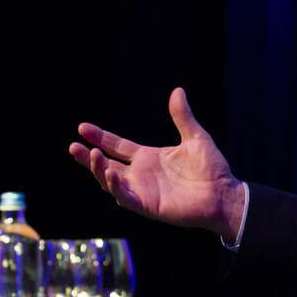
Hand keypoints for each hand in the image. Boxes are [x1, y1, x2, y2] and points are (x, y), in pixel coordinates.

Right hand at [68, 87, 246, 239]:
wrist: (224, 195)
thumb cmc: (212, 169)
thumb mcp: (195, 137)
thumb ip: (182, 117)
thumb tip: (177, 91)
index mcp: (148, 158)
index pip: (117, 146)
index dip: (100, 137)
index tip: (82, 128)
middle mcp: (141, 175)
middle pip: (106, 165)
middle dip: (89, 157)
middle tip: (73, 146)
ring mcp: (142, 191)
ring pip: (110, 182)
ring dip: (99, 170)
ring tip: (92, 155)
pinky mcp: (148, 206)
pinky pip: (125, 197)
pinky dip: (115, 187)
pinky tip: (110, 172)